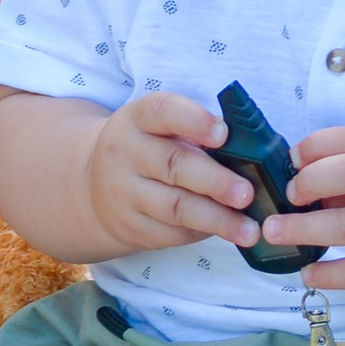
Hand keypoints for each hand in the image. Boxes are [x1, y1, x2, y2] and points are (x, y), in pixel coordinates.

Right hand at [81, 91, 253, 260]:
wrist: (94, 187)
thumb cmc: (148, 149)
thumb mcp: (160, 128)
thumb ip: (197, 132)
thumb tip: (250, 148)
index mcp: (138, 118)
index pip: (163, 112)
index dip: (194, 121)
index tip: (223, 133)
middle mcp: (125, 153)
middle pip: (173, 165)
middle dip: (215, 181)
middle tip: (247, 193)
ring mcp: (124, 193)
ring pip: (175, 208)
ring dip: (217, 219)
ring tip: (249, 229)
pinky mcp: (131, 227)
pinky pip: (171, 234)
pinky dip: (203, 233)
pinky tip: (226, 233)